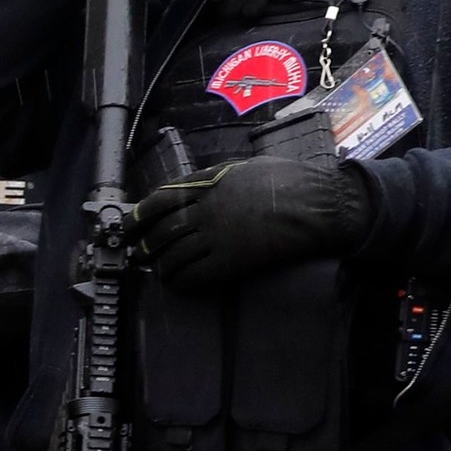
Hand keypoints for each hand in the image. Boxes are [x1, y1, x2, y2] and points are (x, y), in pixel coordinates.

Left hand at [132, 154, 372, 291]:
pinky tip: (176, 282)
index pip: (161, 199)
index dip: (141, 213)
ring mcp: (217, 236)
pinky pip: (195, 274)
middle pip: (162, 230)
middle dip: (146, 243)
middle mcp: (206, 209)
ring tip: (156, 269)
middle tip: (139, 252)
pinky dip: (180, 280)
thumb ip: (219, 177)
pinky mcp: (231, 261)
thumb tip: (201, 184)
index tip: (131, 223)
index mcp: (209, 184)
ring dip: (161, 264)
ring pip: (174, 254)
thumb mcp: (247, 167)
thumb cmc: (291, 180)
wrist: (319, 205)